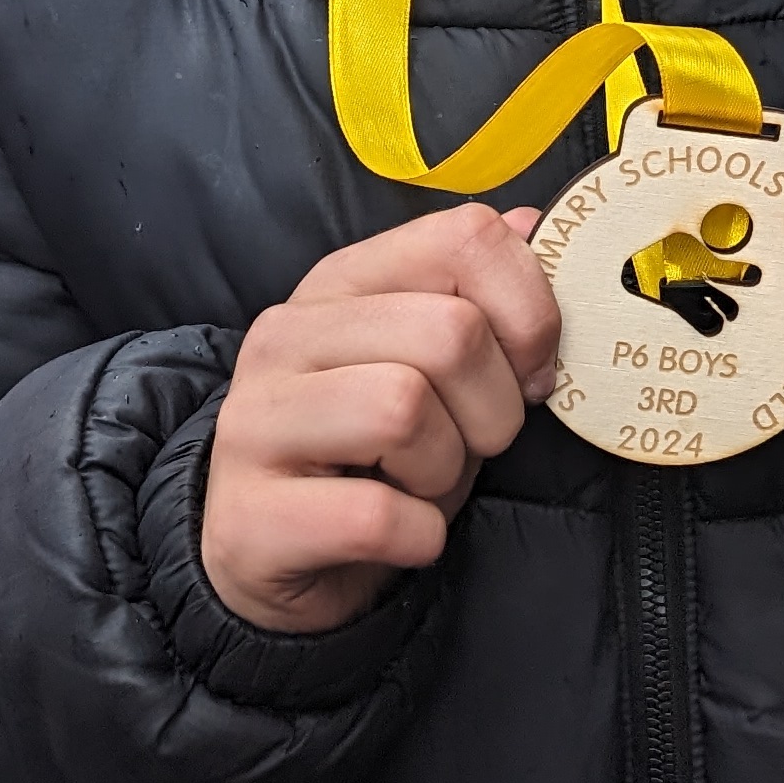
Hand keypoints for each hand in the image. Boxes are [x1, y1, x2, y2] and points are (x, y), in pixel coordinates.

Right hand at [203, 207, 557, 633]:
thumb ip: (479, 299)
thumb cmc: (374, 458)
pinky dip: (418, 537)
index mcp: (339, 283)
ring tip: (420, 484)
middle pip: (450, 332)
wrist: (275, 557)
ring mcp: (255, 422)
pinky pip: (377, 516)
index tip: (529, 372)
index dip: (530, 311)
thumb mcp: (436, 372)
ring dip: (446, 470)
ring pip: (405, 410)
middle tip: (473, 445)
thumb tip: (534, 225)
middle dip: (495, 408)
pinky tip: (398, 537)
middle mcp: (286, 336)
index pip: (464, 238)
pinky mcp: (249, 516)